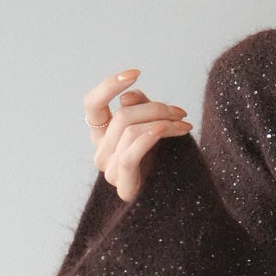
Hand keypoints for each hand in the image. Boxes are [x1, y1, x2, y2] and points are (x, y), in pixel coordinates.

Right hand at [83, 69, 191, 202]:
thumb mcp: (154, 127)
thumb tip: (127, 96)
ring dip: (162, 122)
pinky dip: (149, 137)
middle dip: (155, 108)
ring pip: (129, 130)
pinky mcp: (124, 184)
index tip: (136, 73)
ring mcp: (110, 170)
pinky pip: (130, 154)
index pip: (92, 104)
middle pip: (122, 115)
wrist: (178, 202)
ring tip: (184, 124)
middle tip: (180, 111)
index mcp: (103, 136)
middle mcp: (101, 152)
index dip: (109, 85)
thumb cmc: (165, 162)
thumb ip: (141, 109)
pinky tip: (168, 129)